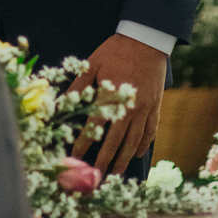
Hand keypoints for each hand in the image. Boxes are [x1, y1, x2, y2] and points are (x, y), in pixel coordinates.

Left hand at [70, 34, 165, 176]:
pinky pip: (150, 132)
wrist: (146, 40)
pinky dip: (143, 145)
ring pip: (134, 140)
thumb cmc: (116, 51)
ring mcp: (145, 108)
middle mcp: (129, 106)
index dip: (83, 142)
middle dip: (105, 159)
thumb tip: (61, 101)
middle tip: (96, 176)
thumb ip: (79, 85)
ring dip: (124, 159)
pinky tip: (136, 155)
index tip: (75, 156)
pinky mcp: (155, 107)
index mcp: (111, 95)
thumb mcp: (93, 63)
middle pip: (116, 140)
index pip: (95, 125)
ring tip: (116, 173)